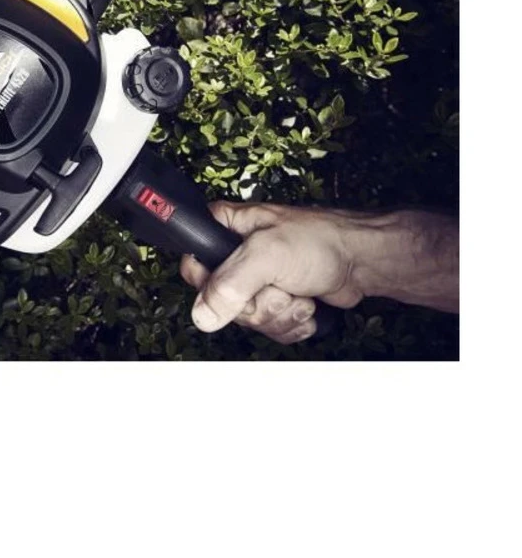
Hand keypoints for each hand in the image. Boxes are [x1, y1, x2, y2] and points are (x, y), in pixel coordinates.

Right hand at [180, 201, 458, 343]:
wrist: (363, 261)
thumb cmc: (320, 241)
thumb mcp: (268, 256)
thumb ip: (230, 284)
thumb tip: (203, 315)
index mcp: (224, 229)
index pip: (194, 266)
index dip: (214, 286)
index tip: (240, 287)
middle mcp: (235, 254)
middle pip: (221, 301)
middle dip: (258, 305)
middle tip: (281, 289)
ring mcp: (256, 279)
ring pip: (247, 319)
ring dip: (279, 315)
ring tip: (299, 295)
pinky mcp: (275, 300)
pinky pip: (268, 327)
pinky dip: (291, 324)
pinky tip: (306, 305)